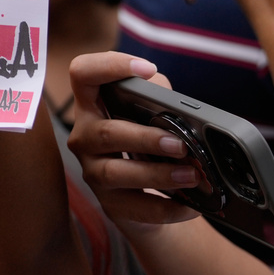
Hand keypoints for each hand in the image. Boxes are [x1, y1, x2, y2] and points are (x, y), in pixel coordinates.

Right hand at [67, 52, 202, 233]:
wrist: (148, 198)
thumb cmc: (151, 145)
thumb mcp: (154, 116)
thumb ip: (161, 100)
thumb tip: (177, 104)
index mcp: (93, 105)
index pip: (82, 74)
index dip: (108, 66)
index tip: (145, 68)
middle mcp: (85, 136)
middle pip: (103, 132)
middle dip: (144, 138)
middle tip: (180, 145)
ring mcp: (92, 170)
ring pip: (113, 173)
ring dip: (156, 174)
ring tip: (191, 176)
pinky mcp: (108, 203)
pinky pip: (133, 207)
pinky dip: (165, 208)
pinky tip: (189, 206)